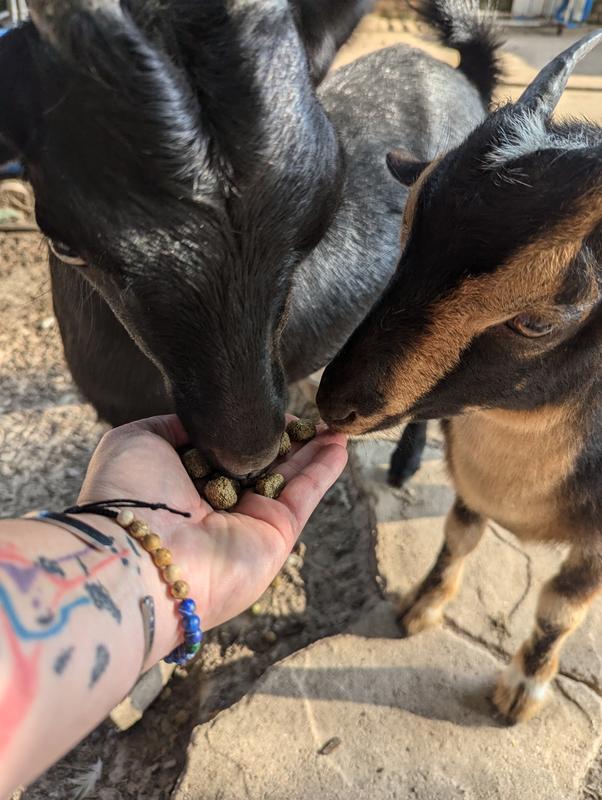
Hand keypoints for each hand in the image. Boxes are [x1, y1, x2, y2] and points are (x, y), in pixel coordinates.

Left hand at [77, 415, 347, 635]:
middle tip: (308, 411)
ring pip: (289, 476)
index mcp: (182, 481)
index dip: (244, 425)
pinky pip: (305, 495)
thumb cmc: (131, 494)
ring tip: (334, 421)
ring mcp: (248, 520)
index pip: (222, 448)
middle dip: (285, 437)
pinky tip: (340, 442)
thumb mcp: (139, 440)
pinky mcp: (275, 534)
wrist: (141, 555)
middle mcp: (216, 502)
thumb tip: (208, 418)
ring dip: (313, 448)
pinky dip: (325, 469)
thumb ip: (176, 425)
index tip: (263, 401)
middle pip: (260, 462)